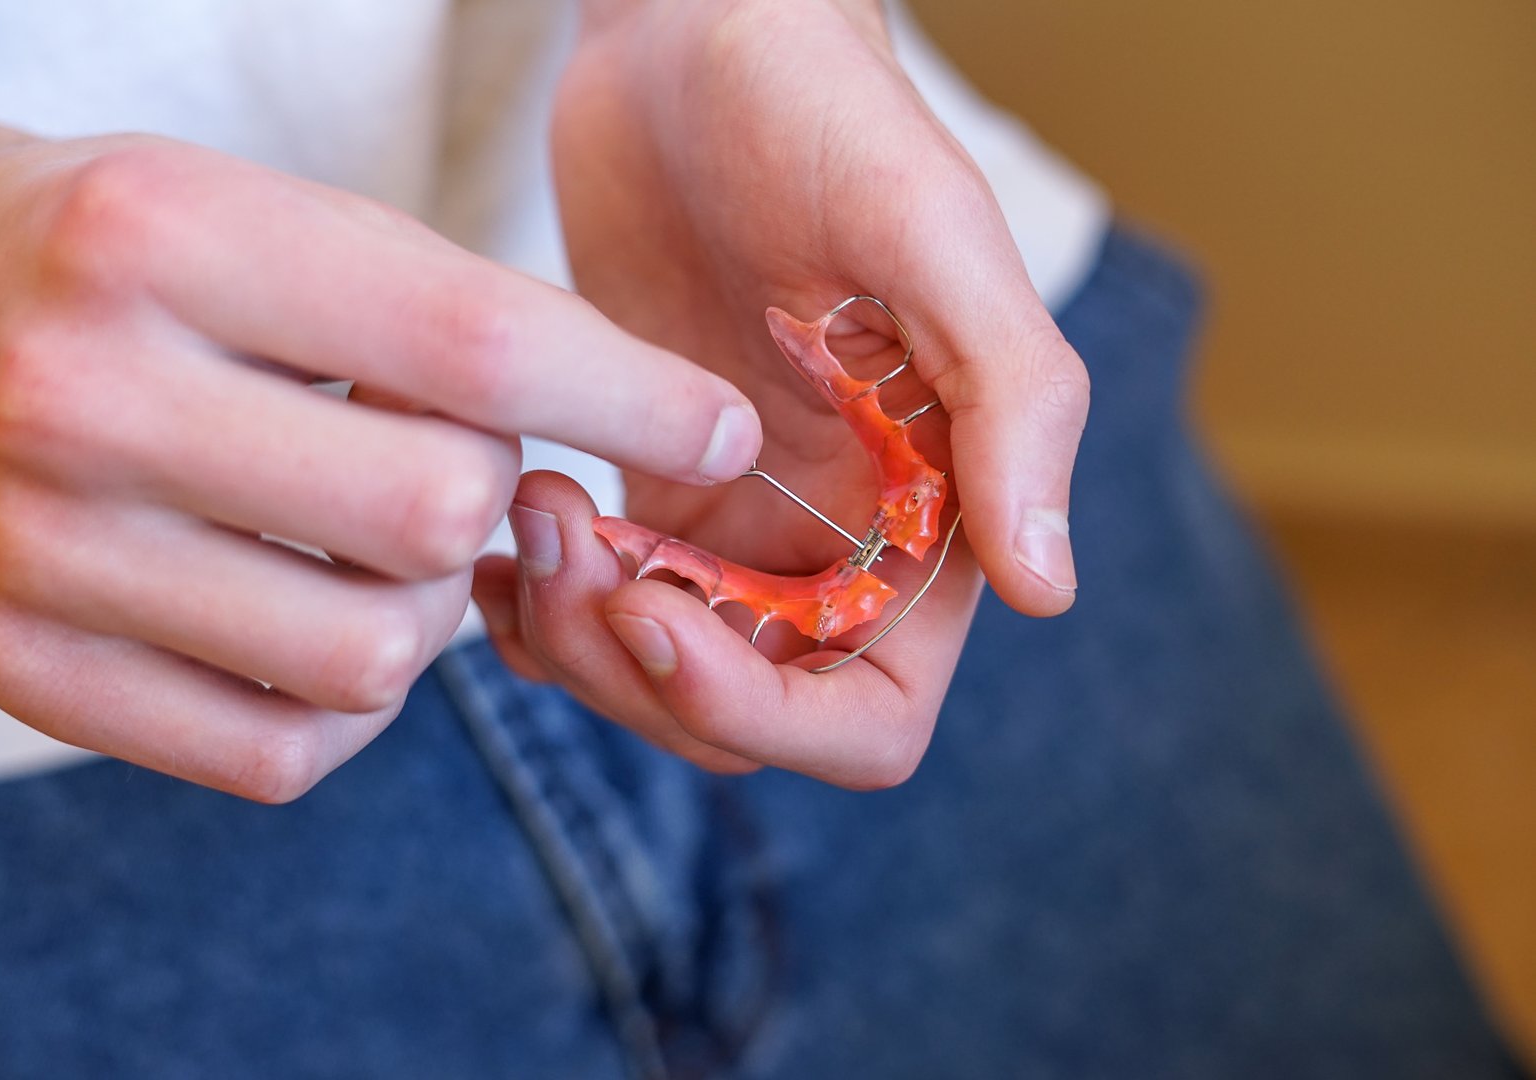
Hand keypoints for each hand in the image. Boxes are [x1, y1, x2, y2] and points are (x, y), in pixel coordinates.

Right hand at [0, 117, 759, 800]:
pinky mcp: (26, 666)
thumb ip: (483, 326)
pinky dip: (346, 701)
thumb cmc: (168, 259)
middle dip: (489, 501)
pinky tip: (310, 609)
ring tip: (368, 538)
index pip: (470, 348)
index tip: (721, 432)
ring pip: (371, 660)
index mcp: (163, 238)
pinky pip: (282, 753)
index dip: (630, 400)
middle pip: (429, 522)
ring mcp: (35, 549)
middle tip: (454, 464)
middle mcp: (76, 394)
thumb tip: (702, 442)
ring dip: (423, 611)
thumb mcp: (311, 226)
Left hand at [472, 0, 1089, 787]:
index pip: (869, 717)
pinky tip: (501, 543)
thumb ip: (1010, 408)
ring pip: (658, 678)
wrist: (695, 34)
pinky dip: (539, 611)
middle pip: (745, 717)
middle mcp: (841, 542)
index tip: (655, 616)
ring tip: (527, 512)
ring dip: (578, 642)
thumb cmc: (821, 109)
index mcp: (930, 516)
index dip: (763, 712)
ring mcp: (741, 519)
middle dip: (643, 675)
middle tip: (564, 551)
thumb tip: (1049, 589)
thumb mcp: (931, 236)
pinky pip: (598, 607)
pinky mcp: (656, 481)